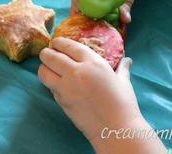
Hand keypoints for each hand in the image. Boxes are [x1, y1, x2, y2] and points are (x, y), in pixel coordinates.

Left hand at [38, 37, 167, 153]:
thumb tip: (127, 60)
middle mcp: (76, 72)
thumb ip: (122, 68)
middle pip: (50, 56)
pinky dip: (51, 83)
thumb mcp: (123, 80)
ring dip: (43, 68)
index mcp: (92, 62)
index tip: (55, 42)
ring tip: (48, 68)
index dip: (58, 42)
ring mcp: (66, 87)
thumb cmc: (123, 103)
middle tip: (47, 54)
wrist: (115, 128)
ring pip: (43, 72)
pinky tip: (58, 83)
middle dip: (46, 53)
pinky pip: (50, 87)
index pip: (67, 45)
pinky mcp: (61, 101)